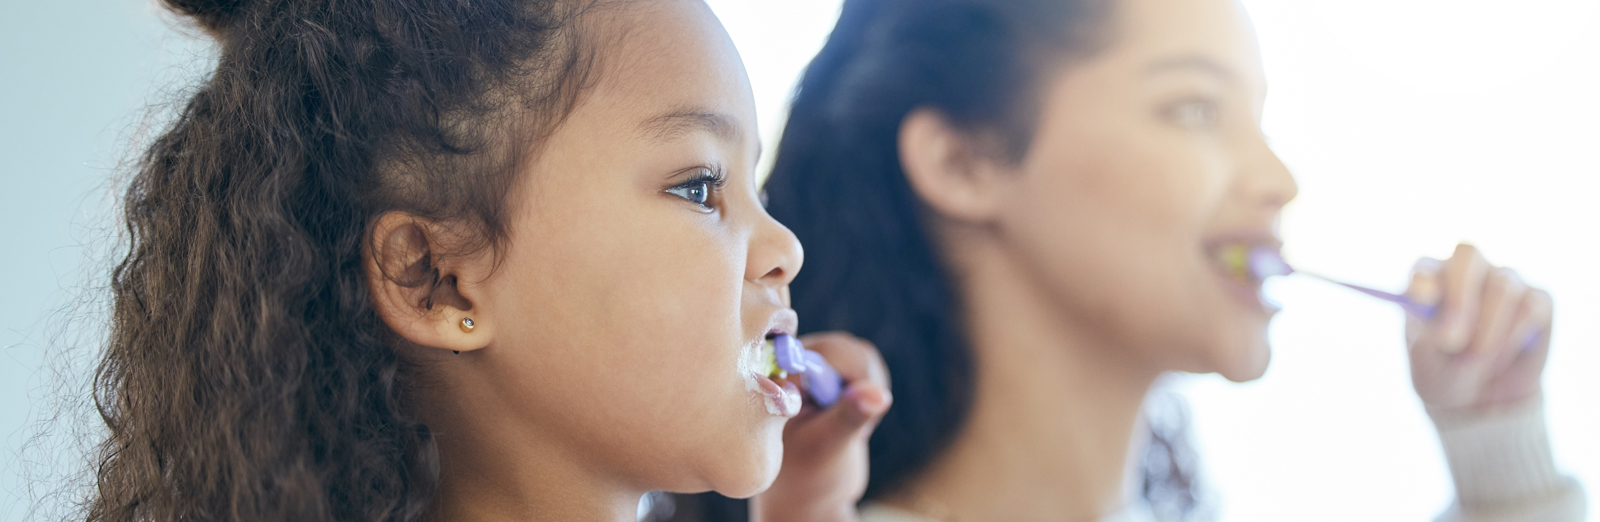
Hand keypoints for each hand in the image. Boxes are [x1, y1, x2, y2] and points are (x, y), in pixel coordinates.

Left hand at [751, 332, 891, 521]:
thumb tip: (879, 394)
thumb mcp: (828, 446)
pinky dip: (870, 392)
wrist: (812, 490)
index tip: (840, 410)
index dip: (842, 376)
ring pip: (861, 356)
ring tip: (844, 426)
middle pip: (845, 349)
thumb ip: (850, 417)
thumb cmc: (807, 474)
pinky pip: (868, 365)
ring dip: (865, 391)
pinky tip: (851, 419)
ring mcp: (814, 364)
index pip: (821, 352)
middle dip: (857, 387)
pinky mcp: (834, 370)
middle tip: (845, 425)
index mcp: (779, 375)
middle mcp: (793, 362)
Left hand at [1406, 243, 1552, 413]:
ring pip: (1503, 286)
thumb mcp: (1427, 365)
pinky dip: (1514, 336)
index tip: (1421, 300)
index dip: (1424, 279)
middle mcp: (1468, 270)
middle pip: (1468, 255)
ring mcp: (1505, 280)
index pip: (1425, 267)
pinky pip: (1530, 308)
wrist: (1482, 397)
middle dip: (1460, 298)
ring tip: (1477, 361)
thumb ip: (1428, 344)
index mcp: (1430, 279)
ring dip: (1488, 330)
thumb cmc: (1444, 372)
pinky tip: (1501, 357)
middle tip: (1450, 340)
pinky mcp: (1538, 299)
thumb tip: (1442, 331)